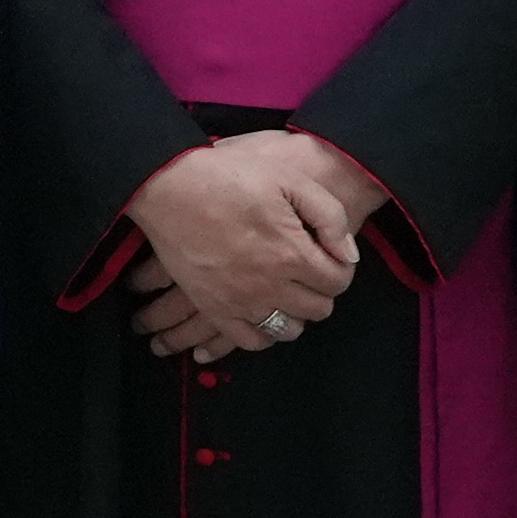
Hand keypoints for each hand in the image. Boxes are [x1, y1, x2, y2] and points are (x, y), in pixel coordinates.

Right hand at [127, 133, 374, 366]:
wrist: (169, 186)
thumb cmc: (229, 176)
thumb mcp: (289, 180)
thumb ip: (330, 217)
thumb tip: (347, 256)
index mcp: (291, 254)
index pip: (338, 282)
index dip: (341, 269)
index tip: (330, 256)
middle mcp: (269, 287)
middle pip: (318, 310)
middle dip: (322, 290)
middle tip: (311, 270)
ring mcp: (239, 302)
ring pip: (287, 331)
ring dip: (296, 313)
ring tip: (289, 290)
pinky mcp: (213, 308)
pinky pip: (249, 341)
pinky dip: (263, 333)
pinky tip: (264, 313)